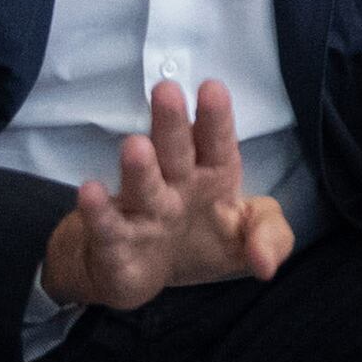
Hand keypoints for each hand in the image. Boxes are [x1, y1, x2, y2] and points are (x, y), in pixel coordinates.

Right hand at [42, 79, 295, 309]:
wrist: (137, 273)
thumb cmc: (194, 241)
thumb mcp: (244, 240)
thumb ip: (270, 238)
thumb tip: (267, 264)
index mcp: (211, 178)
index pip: (217, 145)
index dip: (216, 119)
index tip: (213, 88)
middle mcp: (174, 187)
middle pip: (175, 152)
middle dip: (172, 124)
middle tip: (167, 90)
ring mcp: (142, 212)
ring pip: (142, 186)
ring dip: (140, 167)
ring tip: (136, 145)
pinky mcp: (114, 242)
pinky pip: (107, 226)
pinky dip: (99, 211)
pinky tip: (91, 191)